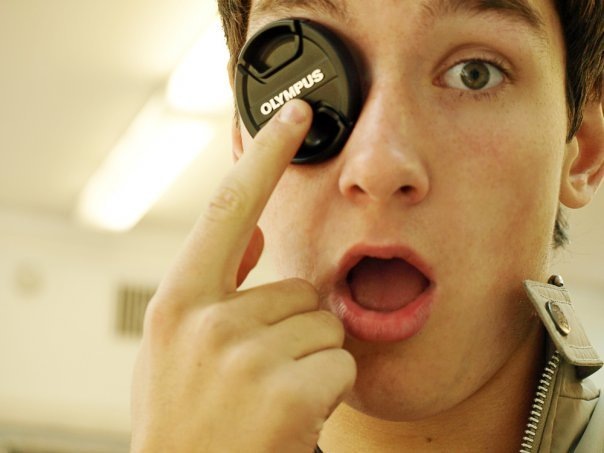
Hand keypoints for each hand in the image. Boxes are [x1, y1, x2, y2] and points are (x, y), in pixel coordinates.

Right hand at [130, 100, 356, 452]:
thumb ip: (212, 281)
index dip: (263, 155)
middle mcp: (210, 322)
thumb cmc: (184, 416)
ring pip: (325, 326)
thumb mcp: (176, 343)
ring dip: (309, 359)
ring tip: (270, 394)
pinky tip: (290, 414)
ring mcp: (248, 357)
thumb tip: (250, 227)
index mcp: (179, 303)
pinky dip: (326, 390)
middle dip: (294, 326)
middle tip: (261, 369)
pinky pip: (339, 365)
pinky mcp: (288, 392)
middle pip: (299, 287)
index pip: (226, 208)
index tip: (294, 115)